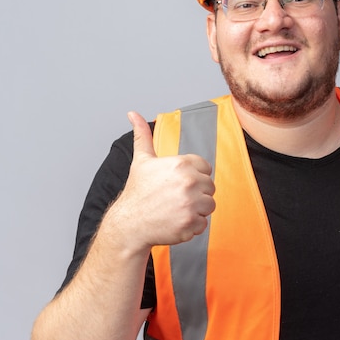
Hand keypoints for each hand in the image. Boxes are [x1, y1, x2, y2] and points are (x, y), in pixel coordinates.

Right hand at [104, 111, 215, 250]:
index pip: (206, 169)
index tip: (177, 184)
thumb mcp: (141, 160)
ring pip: (209, 205)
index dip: (193, 177)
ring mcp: (191, 203)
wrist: (129, 224)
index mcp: (181, 164)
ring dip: (196, 210)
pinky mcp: (191, 223)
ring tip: (175, 210)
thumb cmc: (137, 192)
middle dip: (196, 194)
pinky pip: (203, 224)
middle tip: (174, 199)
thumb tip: (133, 113)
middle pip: (209, 187)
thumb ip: (143, 135)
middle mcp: (189, 181)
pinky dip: (191, 226)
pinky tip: (175, 222)